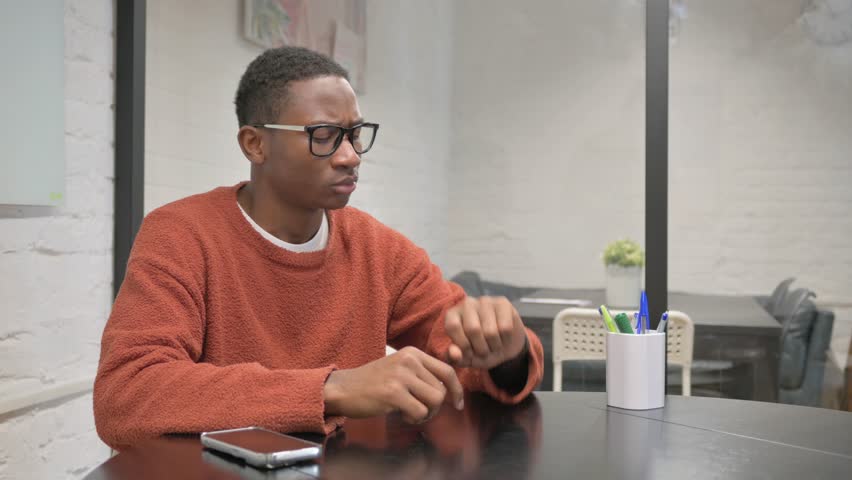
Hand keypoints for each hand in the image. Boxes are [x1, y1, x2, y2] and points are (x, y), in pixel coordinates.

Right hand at [323, 347, 463, 423]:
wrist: (343, 388)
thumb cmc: (372, 383)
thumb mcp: (399, 368)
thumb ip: (421, 374)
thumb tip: (448, 391)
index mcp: (413, 353)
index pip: (447, 371)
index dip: (457, 390)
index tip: (458, 403)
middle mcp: (409, 360)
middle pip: (441, 390)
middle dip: (434, 407)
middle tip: (419, 411)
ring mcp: (401, 375)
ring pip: (434, 401)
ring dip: (425, 413)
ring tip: (409, 412)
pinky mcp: (393, 393)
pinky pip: (420, 412)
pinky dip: (413, 418)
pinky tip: (400, 414)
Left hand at [443, 296, 527, 369]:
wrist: (505, 345)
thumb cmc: (480, 350)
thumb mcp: (466, 358)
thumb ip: (456, 358)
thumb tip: (454, 354)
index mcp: (452, 314)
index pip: (453, 327)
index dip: (462, 345)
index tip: (469, 354)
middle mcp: (467, 304)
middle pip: (473, 329)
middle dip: (481, 349)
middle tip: (484, 353)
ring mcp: (485, 301)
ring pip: (490, 331)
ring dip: (494, 346)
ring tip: (494, 346)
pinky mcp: (503, 303)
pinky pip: (505, 328)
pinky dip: (505, 340)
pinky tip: (503, 338)